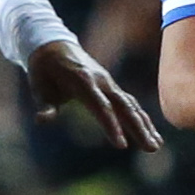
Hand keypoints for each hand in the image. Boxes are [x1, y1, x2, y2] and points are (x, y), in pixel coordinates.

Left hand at [26, 37, 162, 151]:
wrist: (53, 46)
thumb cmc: (43, 70)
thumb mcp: (39, 87)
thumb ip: (45, 105)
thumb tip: (42, 121)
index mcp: (83, 81)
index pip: (100, 107)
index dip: (111, 126)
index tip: (121, 146)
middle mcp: (101, 81)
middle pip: (124, 106)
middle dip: (138, 128)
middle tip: (151, 148)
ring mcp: (109, 83)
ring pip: (131, 105)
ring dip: (144, 125)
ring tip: (156, 146)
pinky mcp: (112, 87)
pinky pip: (129, 103)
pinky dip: (141, 118)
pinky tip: (151, 133)